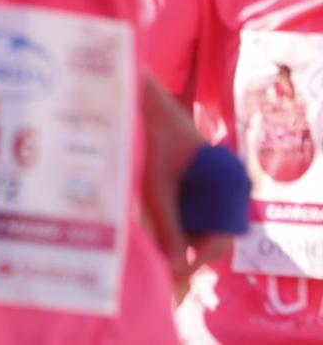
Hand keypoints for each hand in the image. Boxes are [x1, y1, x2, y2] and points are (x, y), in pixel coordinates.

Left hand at [140, 73, 227, 288]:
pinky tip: (151, 223)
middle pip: (212, 230)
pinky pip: (189, 204)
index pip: (223, 236)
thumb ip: (167, 222)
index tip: (177, 271)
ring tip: (153, 244)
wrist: (140, 96)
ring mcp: (207, 178)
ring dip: (180, 233)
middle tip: (161, 263)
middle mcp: (223, 182)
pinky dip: (174, 216)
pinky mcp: (191, 173)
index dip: (200, 258)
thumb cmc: (149, 134)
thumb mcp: (156, 183)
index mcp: (227, 183)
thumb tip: (174, 265)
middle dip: (188, 248)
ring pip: (199, 219)